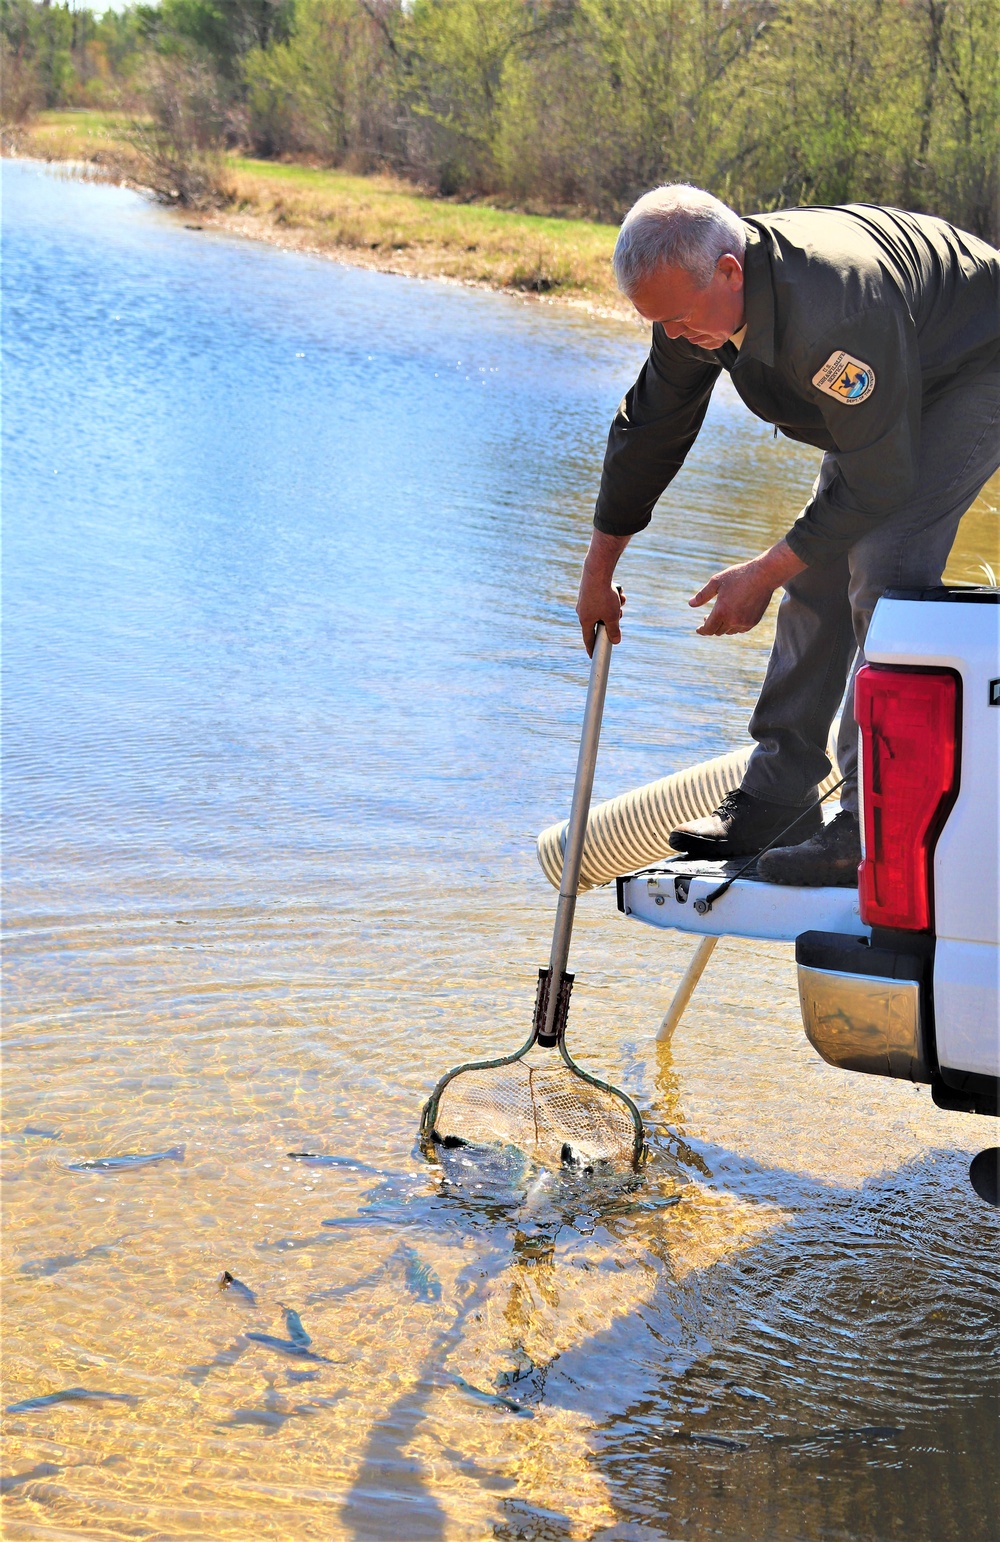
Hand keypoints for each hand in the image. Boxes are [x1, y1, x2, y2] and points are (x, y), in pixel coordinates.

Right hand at [576, 574, 624, 655]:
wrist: (597, 571)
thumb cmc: (604, 596)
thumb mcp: (612, 617)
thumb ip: (614, 630)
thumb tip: (615, 641)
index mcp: (585, 620)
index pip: (588, 639)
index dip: (592, 649)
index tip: (593, 656)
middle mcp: (582, 611)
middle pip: (599, 622)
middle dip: (612, 619)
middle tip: (619, 614)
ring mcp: (585, 600)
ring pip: (604, 609)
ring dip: (614, 606)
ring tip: (619, 599)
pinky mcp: (589, 590)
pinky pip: (603, 598)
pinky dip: (612, 596)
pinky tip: (617, 590)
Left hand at [689, 539, 805, 636]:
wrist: (764, 575)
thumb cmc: (739, 576)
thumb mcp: (717, 582)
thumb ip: (702, 595)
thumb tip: (690, 604)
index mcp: (722, 611)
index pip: (708, 629)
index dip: (702, 630)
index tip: (698, 629)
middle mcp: (733, 620)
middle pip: (718, 631)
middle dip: (711, 626)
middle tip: (706, 617)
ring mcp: (744, 622)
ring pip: (729, 631)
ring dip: (722, 627)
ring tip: (720, 617)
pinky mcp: (753, 622)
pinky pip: (740, 629)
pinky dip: (734, 626)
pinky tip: (732, 618)